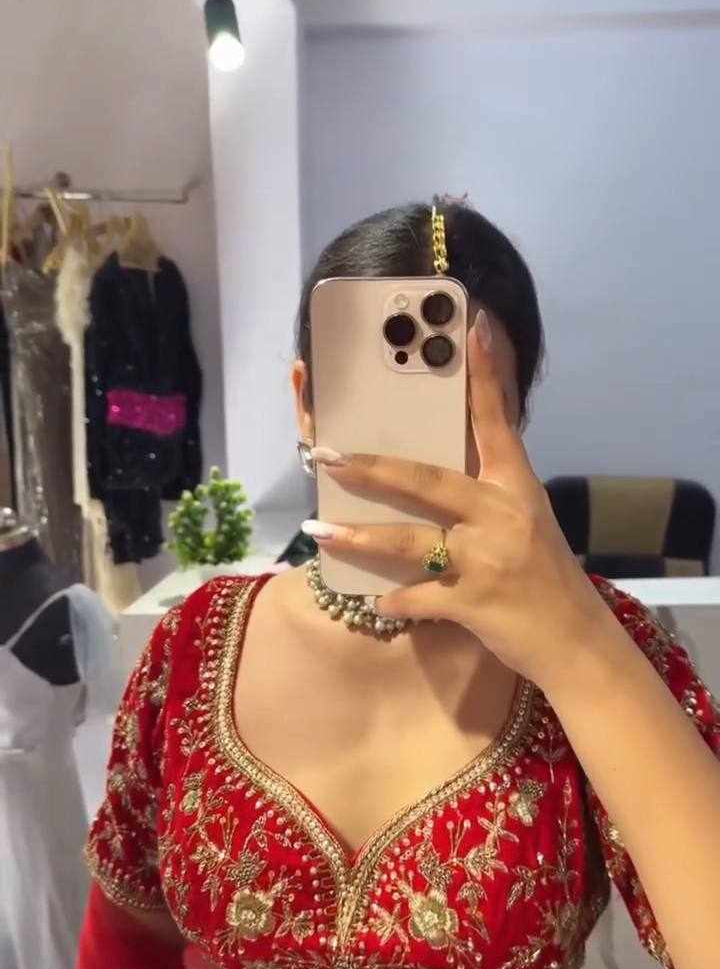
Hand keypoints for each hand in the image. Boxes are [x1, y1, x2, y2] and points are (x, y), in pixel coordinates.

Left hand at [306, 311, 605, 688]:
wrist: (575, 641)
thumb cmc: (545, 579)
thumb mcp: (526, 524)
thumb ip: (486, 496)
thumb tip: (434, 475)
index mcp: (517, 487)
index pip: (496, 421)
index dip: (483, 376)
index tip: (471, 328)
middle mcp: (501, 515)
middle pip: (427, 481)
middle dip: (373, 468)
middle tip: (327, 455)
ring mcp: (487, 559)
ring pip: (410, 541)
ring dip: (359, 536)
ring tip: (319, 529)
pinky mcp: (474, 603)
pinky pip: (418, 598)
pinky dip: (395, 601)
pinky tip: (376, 601)